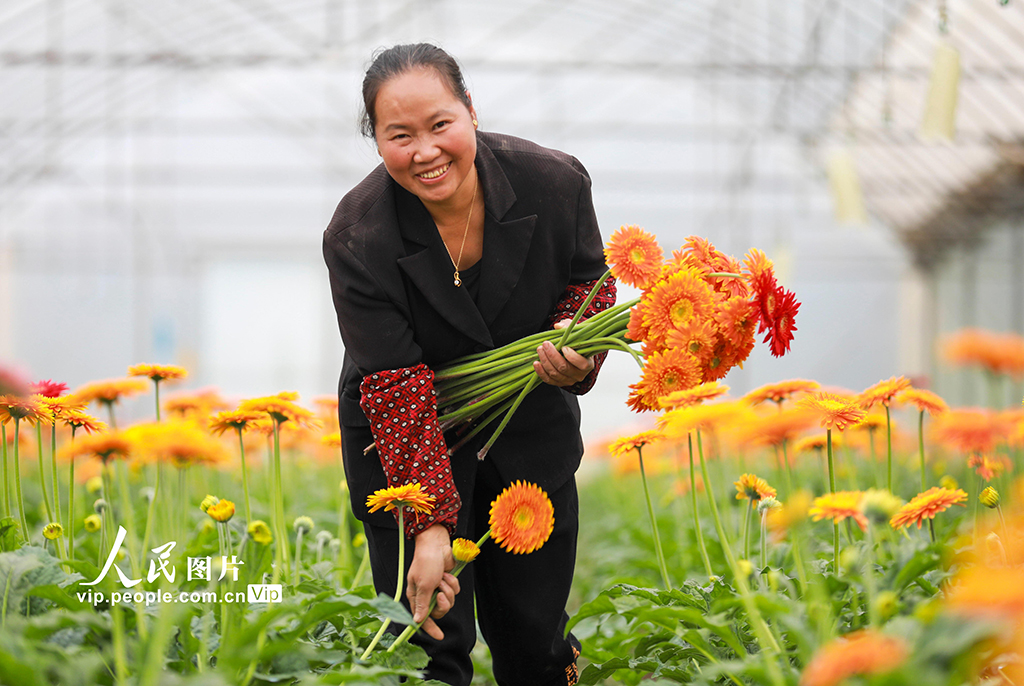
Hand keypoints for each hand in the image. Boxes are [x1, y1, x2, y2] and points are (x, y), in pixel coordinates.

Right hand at [407, 524, 459, 639]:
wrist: (436, 544)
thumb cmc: (426, 563)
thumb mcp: (423, 585)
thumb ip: (422, 604)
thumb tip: (417, 621)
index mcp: (416, 596)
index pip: (422, 618)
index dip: (430, 628)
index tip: (440, 637)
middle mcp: (427, 594)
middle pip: (439, 611)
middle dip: (443, 603)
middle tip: (441, 593)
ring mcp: (438, 588)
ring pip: (449, 601)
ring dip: (448, 589)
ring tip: (443, 578)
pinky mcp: (447, 582)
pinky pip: (455, 590)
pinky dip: (452, 583)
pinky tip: (447, 574)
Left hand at [534, 322, 594, 386]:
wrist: (572, 352)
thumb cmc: (575, 342)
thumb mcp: (575, 332)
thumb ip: (568, 327)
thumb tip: (558, 326)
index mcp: (588, 364)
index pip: (582, 364)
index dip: (572, 356)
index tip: (563, 347)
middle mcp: (579, 375)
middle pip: (564, 368)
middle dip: (552, 355)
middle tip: (545, 344)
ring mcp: (569, 380)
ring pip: (555, 374)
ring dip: (545, 361)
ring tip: (540, 350)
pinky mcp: (559, 383)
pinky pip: (548, 380)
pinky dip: (541, 372)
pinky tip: (536, 363)